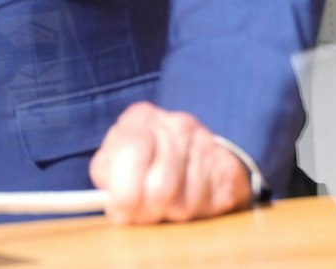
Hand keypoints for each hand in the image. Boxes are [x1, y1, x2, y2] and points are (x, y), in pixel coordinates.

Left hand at [88, 102, 252, 224]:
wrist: (191, 150)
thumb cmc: (143, 159)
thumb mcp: (114, 159)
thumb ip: (107, 175)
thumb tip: (115, 204)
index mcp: (141, 118)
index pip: (132, 150)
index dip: (124, 191)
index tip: (120, 213)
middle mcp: (176, 125)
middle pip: (160, 186)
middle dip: (146, 212)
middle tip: (141, 216)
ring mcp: (207, 143)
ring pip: (185, 203)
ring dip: (170, 214)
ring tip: (164, 204)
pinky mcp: (228, 167)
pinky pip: (210, 206)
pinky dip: (195, 213)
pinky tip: (188, 200)